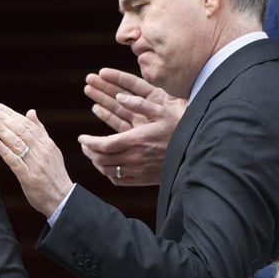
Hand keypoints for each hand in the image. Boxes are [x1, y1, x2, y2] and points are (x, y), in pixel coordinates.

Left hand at [0, 103, 72, 217]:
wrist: (63, 199)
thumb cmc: (54, 174)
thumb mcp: (51, 150)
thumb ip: (40, 131)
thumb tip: (31, 112)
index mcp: (46, 144)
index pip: (27, 124)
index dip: (11, 114)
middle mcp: (42, 151)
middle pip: (21, 131)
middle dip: (5, 118)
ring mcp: (35, 164)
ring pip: (18, 143)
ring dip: (3, 130)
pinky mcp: (29, 178)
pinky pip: (16, 162)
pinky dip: (6, 152)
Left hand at [77, 68, 184, 186]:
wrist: (196, 153)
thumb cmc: (178, 129)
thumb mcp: (162, 111)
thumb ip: (140, 103)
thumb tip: (119, 97)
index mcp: (136, 140)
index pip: (104, 144)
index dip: (89, 142)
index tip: (82, 138)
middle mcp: (135, 158)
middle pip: (102, 159)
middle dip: (89, 151)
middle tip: (85, 145)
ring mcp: (138, 171)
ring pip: (108, 171)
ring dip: (96, 162)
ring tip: (93, 154)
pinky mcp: (143, 180)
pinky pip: (118, 180)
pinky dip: (108, 174)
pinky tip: (107, 166)